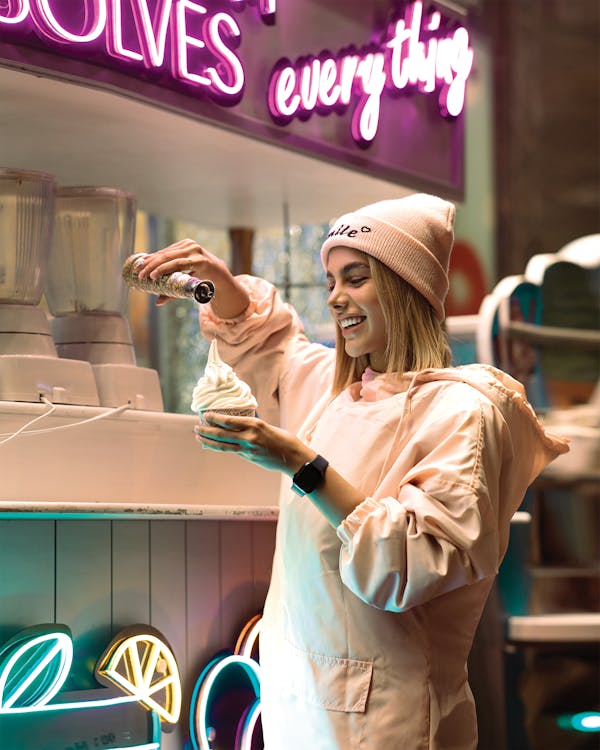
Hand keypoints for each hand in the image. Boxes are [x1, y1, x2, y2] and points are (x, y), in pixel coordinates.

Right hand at [134, 239, 248, 316]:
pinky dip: (157, 255)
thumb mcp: (193, 289)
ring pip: (166, 252)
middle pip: (169, 257)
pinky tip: (146, 260)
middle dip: (152, 266)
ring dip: (151, 260)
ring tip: (139, 268)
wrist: (217, 269)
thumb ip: (176, 294)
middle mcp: (195, 250)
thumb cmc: (205, 282)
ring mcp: (190, 244)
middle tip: (140, 274)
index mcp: (200, 261)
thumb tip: (158, 303)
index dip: (162, 270)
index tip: (150, 277)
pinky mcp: (185, 242)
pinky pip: (168, 249)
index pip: (177, 264)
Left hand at [194, 413, 314, 475]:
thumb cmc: (285, 440)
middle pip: (221, 434)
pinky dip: (221, 448)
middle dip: (206, 431)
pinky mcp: (249, 458)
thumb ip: (252, 426)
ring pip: (223, 446)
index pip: (228, 421)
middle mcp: (249, 437)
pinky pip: (232, 451)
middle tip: (196, 428)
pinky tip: (213, 446)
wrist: (294, 458)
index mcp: (255, 425)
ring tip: (199, 438)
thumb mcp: (268, 427)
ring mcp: (248, 450)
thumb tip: (239, 423)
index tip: (205, 415)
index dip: (214, 418)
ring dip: (209, 442)